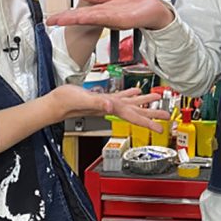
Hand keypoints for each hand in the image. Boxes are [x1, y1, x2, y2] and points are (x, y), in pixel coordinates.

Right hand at [47, 0, 173, 30]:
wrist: (155, 9)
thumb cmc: (138, 4)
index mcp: (104, 10)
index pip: (81, 13)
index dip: (66, 15)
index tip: (51, 18)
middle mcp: (107, 16)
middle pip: (83, 18)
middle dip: (67, 19)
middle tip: (51, 21)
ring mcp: (115, 18)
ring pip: (92, 18)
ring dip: (77, 19)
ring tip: (63, 20)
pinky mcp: (124, 19)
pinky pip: (108, 17)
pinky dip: (96, 17)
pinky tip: (86, 17)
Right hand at [50, 85, 169, 132]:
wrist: (54, 103)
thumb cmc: (65, 102)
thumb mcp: (82, 99)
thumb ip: (96, 102)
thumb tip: (110, 105)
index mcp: (110, 108)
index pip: (134, 117)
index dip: (148, 123)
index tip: (161, 127)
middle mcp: (111, 107)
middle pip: (136, 112)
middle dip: (152, 114)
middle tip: (166, 115)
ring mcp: (107, 103)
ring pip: (131, 104)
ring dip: (144, 102)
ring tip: (156, 98)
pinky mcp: (102, 98)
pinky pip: (120, 97)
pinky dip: (129, 94)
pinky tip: (135, 92)